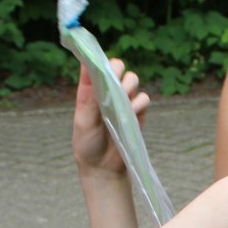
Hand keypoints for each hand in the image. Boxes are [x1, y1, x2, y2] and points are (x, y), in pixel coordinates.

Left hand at [72, 58, 149, 175]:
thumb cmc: (88, 145)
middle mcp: (107, 92)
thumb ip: (88, 98)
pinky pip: (144, 98)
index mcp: (90, 91)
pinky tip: (132, 112)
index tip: (99, 62)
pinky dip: (140, 103)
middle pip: (117, 66)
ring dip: (130, 85)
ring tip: (124, 99)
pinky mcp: (138, 113)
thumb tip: (89, 70)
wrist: (104, 169)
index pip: (94, 66)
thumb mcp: (83, 122)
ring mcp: (124, 101)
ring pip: (133, 79)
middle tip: (115, 81)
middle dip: (117, 69)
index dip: (97, 59)